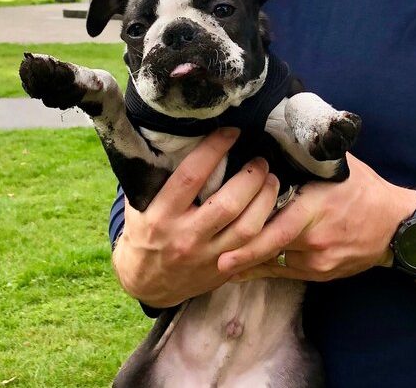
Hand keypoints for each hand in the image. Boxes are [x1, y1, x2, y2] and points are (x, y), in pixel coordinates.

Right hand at [111, 128, 279, 307]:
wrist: (145, 283)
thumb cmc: (144, 234)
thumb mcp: (140, 205)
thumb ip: (160, 178)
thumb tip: (181, 138)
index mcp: (161, 215)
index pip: (191, 176)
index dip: (214, 149)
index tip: (231, 132)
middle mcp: (185, 237)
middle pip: (229, 203)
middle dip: (251, 176)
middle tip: (260, 160)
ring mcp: (207, 257)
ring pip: (248, 227)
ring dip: (266, 199)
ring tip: (271, 180)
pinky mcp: (223, 270)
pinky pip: (255, 248)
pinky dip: (270, 226)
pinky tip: (275, 208)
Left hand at [217, 154, 415, 281]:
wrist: (397, 229)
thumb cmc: (364, 191)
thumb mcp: (339, 168)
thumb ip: (307, 155)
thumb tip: (277, 130)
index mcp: (317, 208)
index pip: (278, 225)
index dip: (250, 233)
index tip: (224, 236)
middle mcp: (315, 239)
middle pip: (271, 247)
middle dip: (241, 255)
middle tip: (213, 261)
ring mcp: (318, 261)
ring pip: (275, 262)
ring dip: (250, 259)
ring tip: (221, 261)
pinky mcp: (320, 275)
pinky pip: (285, 273)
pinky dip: (263, 270)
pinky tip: (242, 272)